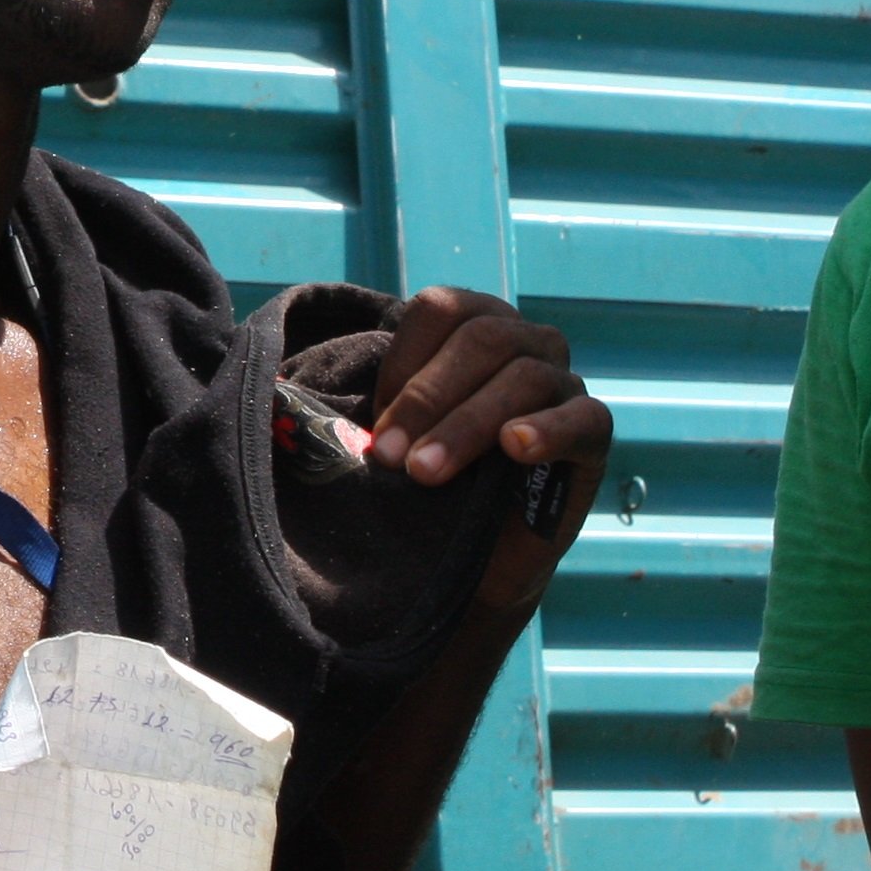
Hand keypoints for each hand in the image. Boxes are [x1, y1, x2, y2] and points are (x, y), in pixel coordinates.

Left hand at [365, 289, 613, 607]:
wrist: (473, 562)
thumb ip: (360, 405)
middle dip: (427, 398)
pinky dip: (547, 429)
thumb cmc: (424, 483)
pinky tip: (515, 448)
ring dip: (466, 424)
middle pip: (482, 338)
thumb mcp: (388, 434)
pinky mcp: (592, 433)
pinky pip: (582, 417)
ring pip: (522, 377)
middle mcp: (523, 340)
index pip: (440, 308)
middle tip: (389, 458)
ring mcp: (562, 382)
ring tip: (426, 475)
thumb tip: (278, 392)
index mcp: (472, 323)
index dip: (404, 359)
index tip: (373, 421)